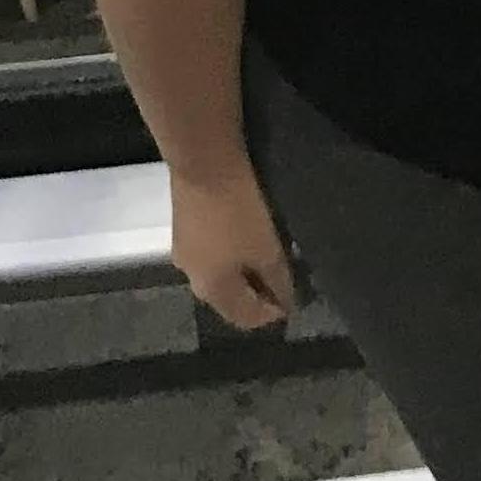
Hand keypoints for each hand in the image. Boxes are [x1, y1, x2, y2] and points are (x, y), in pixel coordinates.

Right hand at [168, 165, 295, 329]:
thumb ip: (278, 279)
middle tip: (287, 277)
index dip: (271, 314)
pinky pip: (213, 251)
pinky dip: (233, 252)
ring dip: (245, 271)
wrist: (203, 162)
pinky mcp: (185, 226)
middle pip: (229, 297)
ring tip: (272, 255)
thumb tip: (286, 304)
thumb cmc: (238, 211)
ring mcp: (185, 250)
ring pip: (220, 273)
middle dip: (258, 292)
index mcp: (210, 290)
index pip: (243, 318)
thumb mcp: (266, 248)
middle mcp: (192, 277)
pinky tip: (249, 236)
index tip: (296, 300)